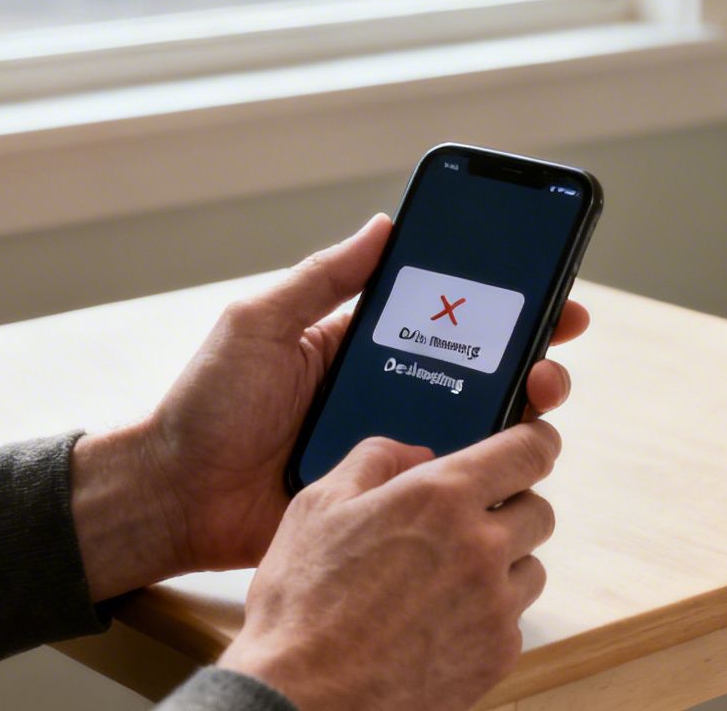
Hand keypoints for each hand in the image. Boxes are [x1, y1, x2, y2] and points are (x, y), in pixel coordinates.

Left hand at [72, 216, 587, 597]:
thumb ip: (321, 277)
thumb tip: (384, 224)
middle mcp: (384, 394)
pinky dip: (480, 474)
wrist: (174, 495)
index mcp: (359, 345)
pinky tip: (503, 463)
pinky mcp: (384, 502)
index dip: (500, 303)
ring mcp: (388, 449)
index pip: (444, 316)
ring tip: (537, 400)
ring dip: (517, 415)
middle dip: (528, 357)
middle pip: (476, 373)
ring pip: (473, 431)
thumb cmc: (205, 405)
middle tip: (551, 353)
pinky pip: (444, 489)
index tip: (547, 288)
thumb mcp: (259, 322)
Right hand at [217, 422, 561, 710]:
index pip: (529, 451)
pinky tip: (440, 622)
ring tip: (447, 579)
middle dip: (511, 508)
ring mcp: (495, 606)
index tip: (533, 445)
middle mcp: (481, 546)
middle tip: (469, 522)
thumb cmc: (301, 603)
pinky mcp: (497, 656)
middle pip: (538, 511)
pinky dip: (489, 615)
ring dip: (503, 565)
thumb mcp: (318, 506)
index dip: (535, 442)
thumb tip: (415, 454)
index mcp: (441, 497)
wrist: (302, 697)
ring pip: (531, 569)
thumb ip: (373, 461)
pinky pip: (515, 621)